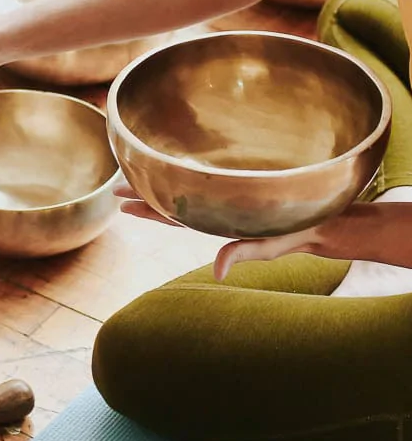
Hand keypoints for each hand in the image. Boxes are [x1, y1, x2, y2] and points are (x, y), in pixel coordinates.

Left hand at [114, 182, 327, 281]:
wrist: (327, 222)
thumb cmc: (298, 234)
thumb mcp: (269, 244)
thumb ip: (242, 252)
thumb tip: (218, 272)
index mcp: (216, 220)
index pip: (172, 215)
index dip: (146, 208)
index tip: (120, 202)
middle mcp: (216, 209)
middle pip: (172, 201)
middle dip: (143, 194)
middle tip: (114, 187)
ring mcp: (226, 199)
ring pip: (184, 191)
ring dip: (159, 184)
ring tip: (136, 175)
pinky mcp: (239, 189)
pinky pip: (206, 180)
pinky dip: (187, 175)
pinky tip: (175, 168)